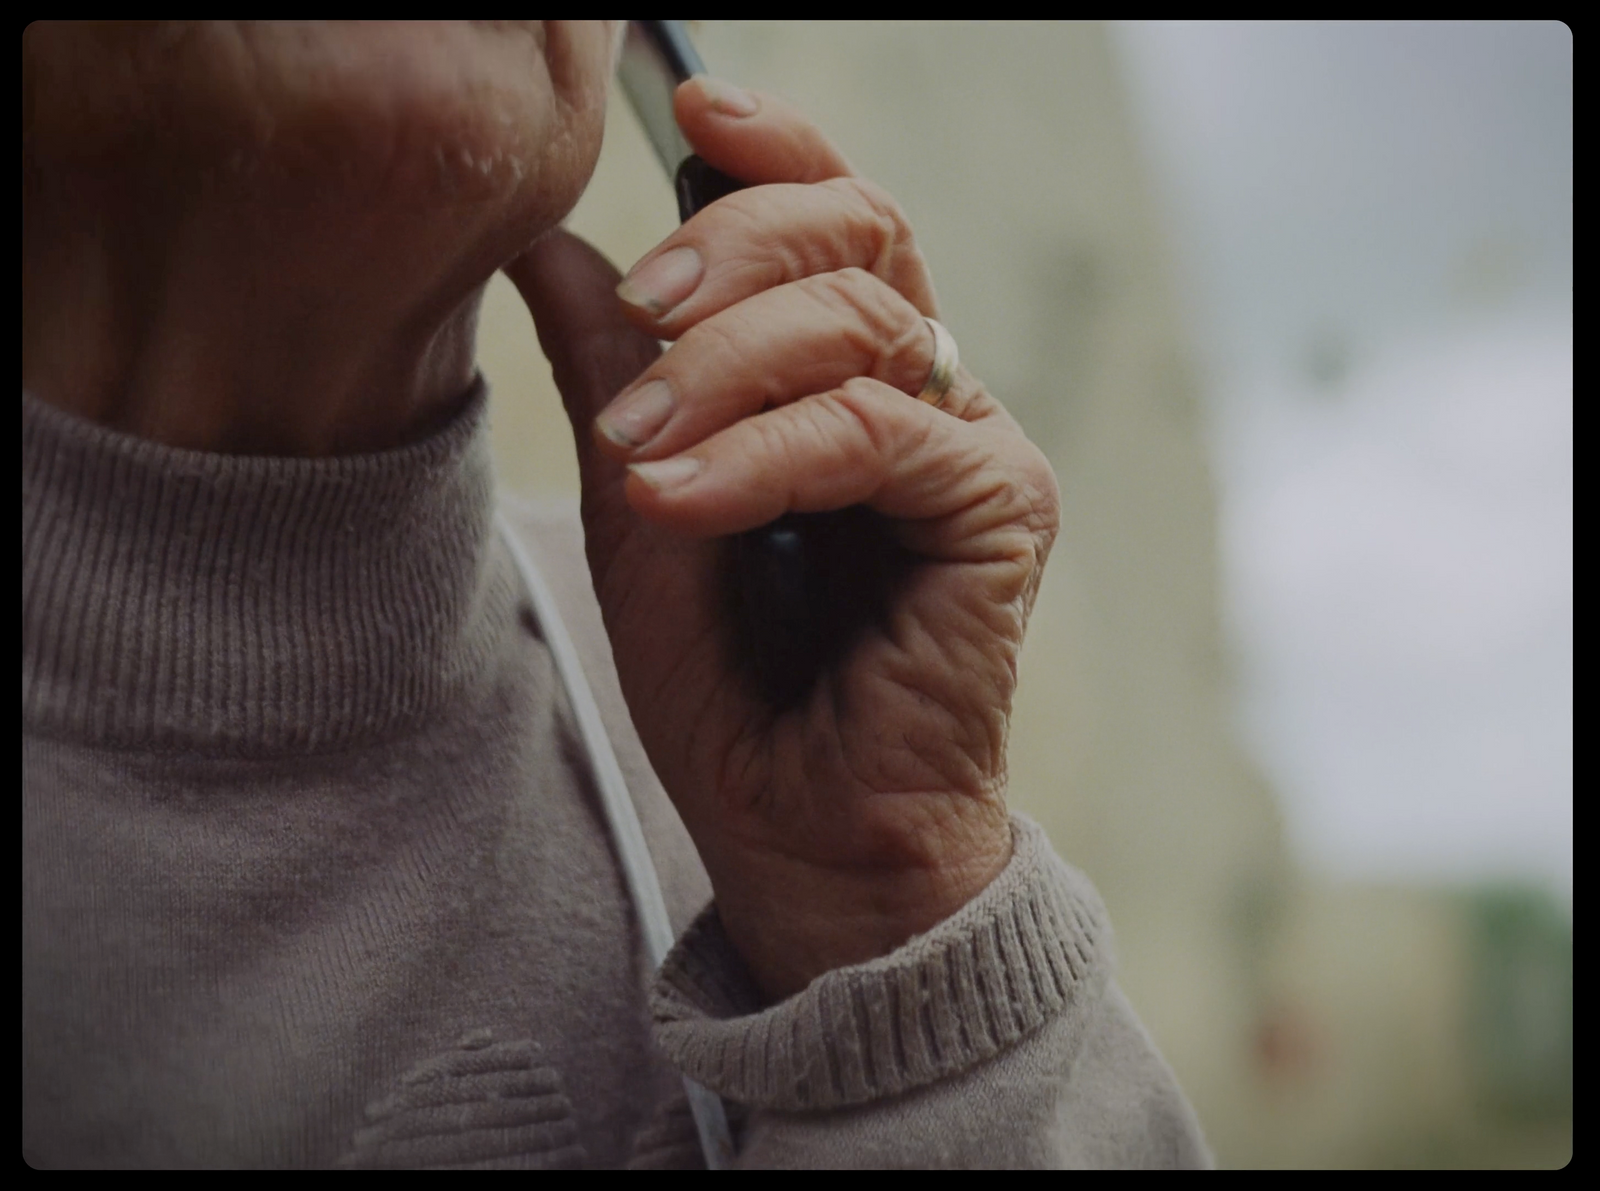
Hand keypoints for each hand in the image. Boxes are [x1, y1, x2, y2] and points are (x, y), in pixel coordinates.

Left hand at [506, 76, 1059, 1001]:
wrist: (799, 836)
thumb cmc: (733, 685)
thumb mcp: (645, 504)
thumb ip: (615, 376)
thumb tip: (549, 246)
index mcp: (853, 380)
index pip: (838, 223)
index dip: (776, 153)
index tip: (692, 108)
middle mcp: (930, 396)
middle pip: (863, 236)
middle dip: (734, 245)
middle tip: (641, 304)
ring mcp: (974, 449)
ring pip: (864, 325)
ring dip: (730, 365)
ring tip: (638, 442)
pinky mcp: (999, 514)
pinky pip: (879, 433)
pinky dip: (769, 453)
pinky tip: (684, 498)